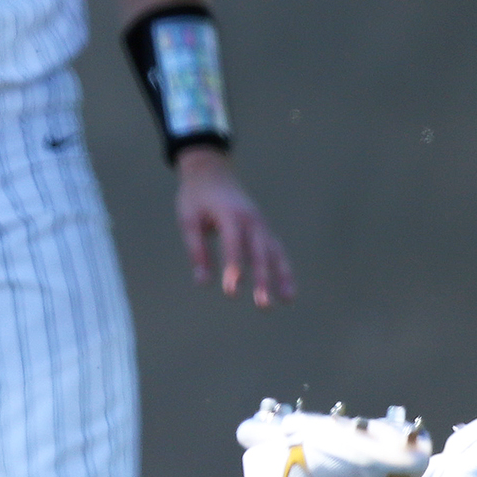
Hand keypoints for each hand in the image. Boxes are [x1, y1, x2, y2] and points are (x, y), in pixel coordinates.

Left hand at [175, 149, 295, 307]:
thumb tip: (203, 283)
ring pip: (275, 252)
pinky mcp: (263, 229)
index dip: (234, 269)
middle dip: (263, 280)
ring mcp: (261, 224)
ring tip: (287, 300)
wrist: (212, 172)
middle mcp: (252, 219)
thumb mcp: (189, 221)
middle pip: (260, 253)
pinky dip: (283, 268)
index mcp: (230, 215)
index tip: (232, 292)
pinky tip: (287, 290)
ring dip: (282, 277)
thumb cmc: (196, 197)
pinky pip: (277, 250)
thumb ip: (197, 251)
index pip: (234, 245)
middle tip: (263, 305)